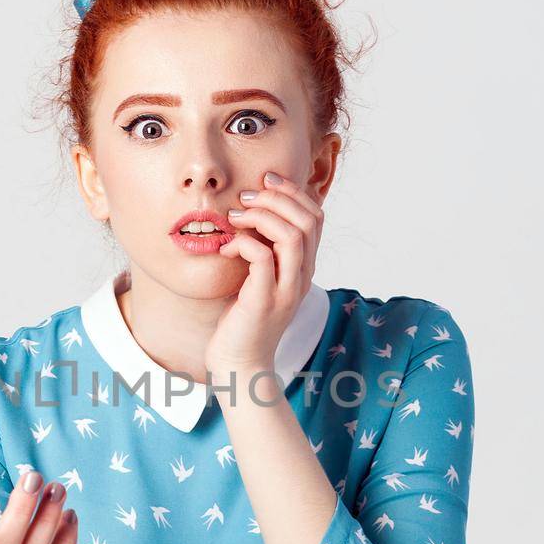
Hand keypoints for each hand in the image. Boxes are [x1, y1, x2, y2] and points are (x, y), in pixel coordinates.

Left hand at [208, 169, 323, 379]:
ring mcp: (287, 290)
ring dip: (262, 216)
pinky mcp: (265, 301)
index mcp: (303, 268)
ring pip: (292, 236)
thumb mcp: (256, 277)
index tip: (266, 180)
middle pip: (308, 221)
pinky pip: (263, 257)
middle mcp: (302, 277)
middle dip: (277, 198)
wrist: (238, 363)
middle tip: (247, 196)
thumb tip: (249, 213)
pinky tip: (228, 247)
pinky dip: (244, 242)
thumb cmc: (242, 318)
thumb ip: (262, 249)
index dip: (293, 192)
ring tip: (236, 216)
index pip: (315, 217)